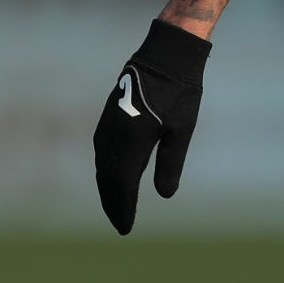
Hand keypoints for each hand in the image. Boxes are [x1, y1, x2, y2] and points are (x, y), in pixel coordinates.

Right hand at [93, 19, 211, 233]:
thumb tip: (164, 195)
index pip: (122, 184)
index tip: (126, 228)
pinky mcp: (108, 116)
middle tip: (121, 224)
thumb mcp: (181, 129)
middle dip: (113, 203)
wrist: (165, 54)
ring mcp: (107, 124)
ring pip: (103, 165)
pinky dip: (106, 169)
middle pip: (108, 178)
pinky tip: (112, 176)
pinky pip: (102, 151)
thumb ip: (170, 164)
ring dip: (107, 188)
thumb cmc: (179, 92)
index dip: (123, 208)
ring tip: (116, 205)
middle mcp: (113, 134)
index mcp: (131, 140)